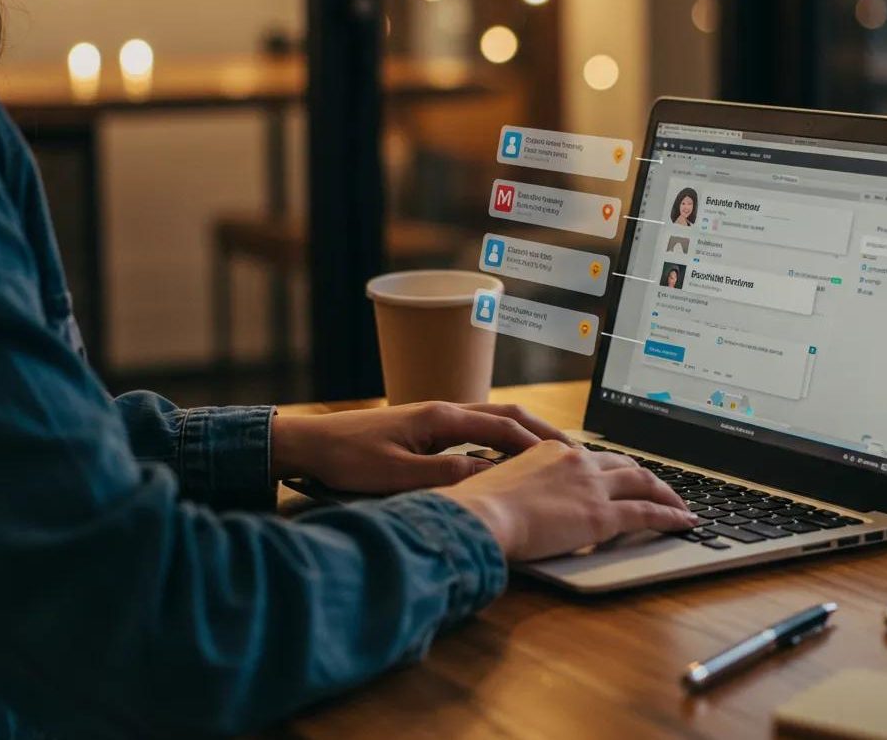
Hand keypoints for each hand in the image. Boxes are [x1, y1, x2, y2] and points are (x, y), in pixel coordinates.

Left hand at [271, 401, 569, 493]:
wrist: (312, 443)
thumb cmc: (348, 459)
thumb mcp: (397, 475)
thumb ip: (443, 477)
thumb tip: (490, 477)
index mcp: (441, 418)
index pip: (503, 427)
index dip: (538, 444)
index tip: (568, 459)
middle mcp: (444, 410)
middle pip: (506, 414)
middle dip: (542, 431)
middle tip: (574, 450)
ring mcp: (436, 416)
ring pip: (493, 418)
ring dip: (524, 432)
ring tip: (552, 453)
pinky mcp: (427, 427)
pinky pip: (477, 429)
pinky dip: (502, 438)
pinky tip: (508, 456)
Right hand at [433, 440, 697, 560]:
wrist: (481, 517)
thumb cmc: (478, 507)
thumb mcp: (497, 485)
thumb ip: (515, 488)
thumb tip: (512, 502)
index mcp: (551, 451)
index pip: (591, 457)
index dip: (611, 469)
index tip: (618, 477)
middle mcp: (576, 461)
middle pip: (624, 464)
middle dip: (645, 476)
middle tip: (658, 488)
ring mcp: (591, 486)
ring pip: (643, 482)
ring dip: (666, 493)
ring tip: (680, 506)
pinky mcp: (601, 515)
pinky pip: (646, 513)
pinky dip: (670, 516)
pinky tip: (683, 523)